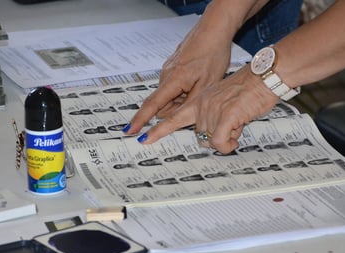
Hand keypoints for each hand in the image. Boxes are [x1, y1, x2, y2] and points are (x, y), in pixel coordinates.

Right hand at [124, 20, 232, 134]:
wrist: (214, 29)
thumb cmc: (212, 54)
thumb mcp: (206, 85)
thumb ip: (188, 103)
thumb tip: (172, 117)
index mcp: (173, 80)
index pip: (152, 105)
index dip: (140, 120)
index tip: (130, 130)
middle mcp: (166, 74)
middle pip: (163, 103)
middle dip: (176, 107)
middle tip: (196, 97)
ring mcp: (168, 69)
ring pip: (170, 95)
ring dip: (182, 98)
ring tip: (200, 85)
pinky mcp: (173, 66)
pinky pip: (174, 85)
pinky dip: (183, 88)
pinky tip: (197, 79)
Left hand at [135, 67, 279, 153]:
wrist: (264, 77)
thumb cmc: (248, 90)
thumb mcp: (224, 102)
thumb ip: (213, 117)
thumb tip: (212, 137)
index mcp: (199, 100)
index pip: (172, 118)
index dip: (157, 130)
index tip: (142, 138)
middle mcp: (201, 105)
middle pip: (200, 137)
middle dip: (217, 137)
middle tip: (233, 124)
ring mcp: (211, 109)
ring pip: (211, 141)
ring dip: (227, 138)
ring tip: (239, 120)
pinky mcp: (225, 115)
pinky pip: (220, 142)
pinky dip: (228, 144)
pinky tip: (237, 132)